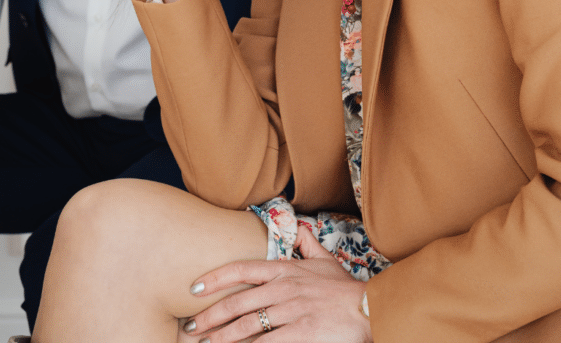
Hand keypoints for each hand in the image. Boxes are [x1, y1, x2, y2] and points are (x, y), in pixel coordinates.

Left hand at [183, 238, 370, 341]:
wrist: (367, 308)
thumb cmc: (344, 288)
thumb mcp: (325, 260)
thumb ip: (308, 245)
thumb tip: (300, 229)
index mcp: (284, 269)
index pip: (241, 269)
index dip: (215, 279)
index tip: (194, 289)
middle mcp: (283, 288)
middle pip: (237, 302)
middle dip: (211, 316)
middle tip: (192, 327)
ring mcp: (291, 311)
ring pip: (247, 325)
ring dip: (223, 337)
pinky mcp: (301, 332)